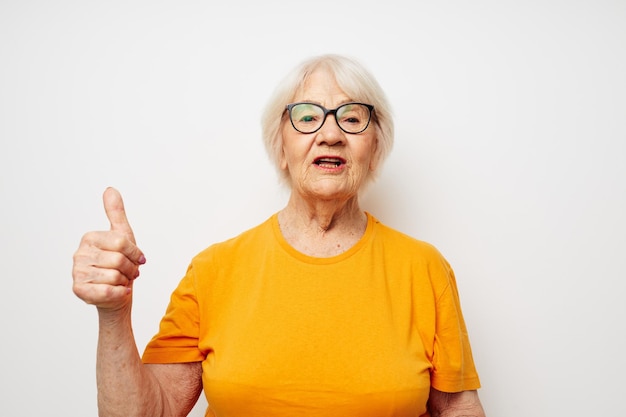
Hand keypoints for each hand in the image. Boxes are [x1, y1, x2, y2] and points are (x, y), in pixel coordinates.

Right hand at [72, 187, 145, 310]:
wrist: (116, 293)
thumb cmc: (120, 264)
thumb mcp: (122, 236)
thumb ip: (116, 213)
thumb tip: (110, 189)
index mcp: (90, 238)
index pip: (122, 243)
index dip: (135, 254)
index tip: (136, 259)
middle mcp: (79, 254)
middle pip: (119, 260)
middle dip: (130, 269)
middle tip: (127, 272)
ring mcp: (77, 273)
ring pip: (115, 276)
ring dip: (124, 282)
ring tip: (119, 281)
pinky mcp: (79, 291)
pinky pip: (109, 291)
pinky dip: (120, 293)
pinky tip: (117, 291)